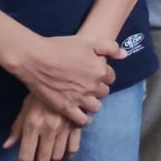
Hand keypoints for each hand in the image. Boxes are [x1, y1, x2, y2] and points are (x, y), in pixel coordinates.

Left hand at [4, 93, 80, 160]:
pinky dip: (67, 155)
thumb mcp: (25, 108)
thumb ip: (17, 129)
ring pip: (58, 156)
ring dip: (51, 159)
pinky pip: (74, 148)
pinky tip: (62, 152)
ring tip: (47, 155)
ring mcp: (65, 128)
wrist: (62, 74)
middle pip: (43, 160)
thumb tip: (8, 146)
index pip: (26, 155)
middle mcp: (49, 129)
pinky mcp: (77, 124)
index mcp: (33, 125)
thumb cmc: (40, 92)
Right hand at [7, 34, 121, 124]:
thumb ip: (110, 47)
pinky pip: (82, 120)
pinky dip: (84, 119)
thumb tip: (124, 55)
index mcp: (100, 69)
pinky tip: (80, 114)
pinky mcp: (66, 108)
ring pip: (96, 107)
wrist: (36, 59)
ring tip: (84, 100)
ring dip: (92, 104)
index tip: (94, 73)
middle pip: (104, 92)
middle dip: (98, 89)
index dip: (103, 74)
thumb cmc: (61, 47)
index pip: (110, 77)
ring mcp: (80, 99)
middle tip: (87, 86)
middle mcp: (93, 86)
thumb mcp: (89, 41)